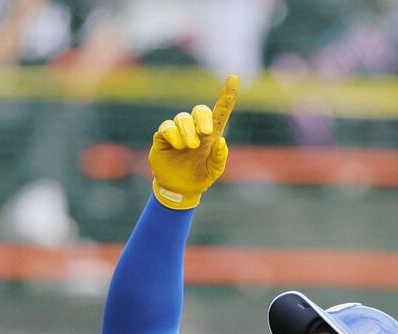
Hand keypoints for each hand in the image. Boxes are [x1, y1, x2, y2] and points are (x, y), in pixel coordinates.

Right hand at [148, 74, 239, 208]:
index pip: (220, 111)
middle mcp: (195, 129)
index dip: (227, 95)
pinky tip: (178, 146)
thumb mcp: (214, 171)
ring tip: (191, 146)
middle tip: (206, 132)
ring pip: (182, 119)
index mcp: (211, 135)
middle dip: (203, 118)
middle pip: (199, 110)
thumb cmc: (199, 177)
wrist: (179, 190)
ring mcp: (179, 132)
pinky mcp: (163, 138)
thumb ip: (219, 157)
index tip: (234, 78)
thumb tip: (220, 140)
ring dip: (188, 131)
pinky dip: (173, 135)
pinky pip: (167, 128)